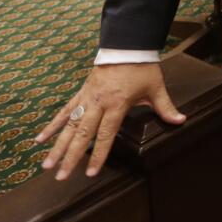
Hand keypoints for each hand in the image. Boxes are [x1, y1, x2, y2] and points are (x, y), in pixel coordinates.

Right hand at [35, 63, 184, 179]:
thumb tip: (181, 121)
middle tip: (60, 176)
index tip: (90, 173)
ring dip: (57, 145)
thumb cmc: (142, 67)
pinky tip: (40, 139)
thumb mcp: (155, 88)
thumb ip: (165, 107)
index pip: (105, 135)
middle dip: (70, 157)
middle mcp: (98, 103)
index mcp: (116, 104)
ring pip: (68, 125)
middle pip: (81, 134)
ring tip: (46, 164)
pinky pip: (64, 111)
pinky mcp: (81, 92)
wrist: (126, 44)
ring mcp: (87, 97)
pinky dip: (52, 125)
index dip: (98, 155)